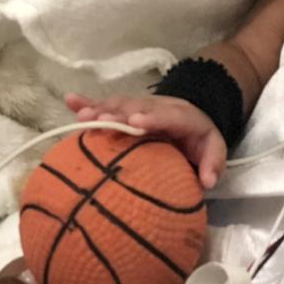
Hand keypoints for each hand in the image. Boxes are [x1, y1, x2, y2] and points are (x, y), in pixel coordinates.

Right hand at [64, 93, 225, 188]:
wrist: (191, 117)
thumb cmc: (199, 139)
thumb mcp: (214, 149)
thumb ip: (214, 163)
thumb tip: (207, 182)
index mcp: (181, 116)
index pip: (167, 115)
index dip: (151, 117)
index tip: (134, 123)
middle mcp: (157, 106)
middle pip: (137, 107)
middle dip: (118, 113)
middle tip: (98, 120)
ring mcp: (140, 106)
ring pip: (119, 105)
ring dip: (100, 109)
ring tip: (81, 116)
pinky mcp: (126, 110)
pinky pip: (105, 105)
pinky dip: (87, 103)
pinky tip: (69, 101)